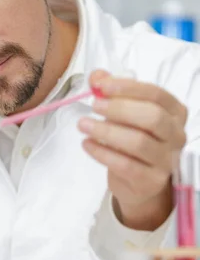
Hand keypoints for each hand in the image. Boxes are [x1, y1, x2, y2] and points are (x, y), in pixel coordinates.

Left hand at [78, 70, 186, 230]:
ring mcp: (166, 160)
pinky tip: (87, 144)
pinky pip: (125, 165)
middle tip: (94, 106)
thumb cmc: (133, 139)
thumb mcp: (124, 113)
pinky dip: (102, 153)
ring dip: (106, 131)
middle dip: (119, 109)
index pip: (156, 94)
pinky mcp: (150, 181)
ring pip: (138, 142)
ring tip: (83, 125)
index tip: (100, 86)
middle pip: (152, 117)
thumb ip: (112, 91)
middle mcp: (176, 135)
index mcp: (174, 112)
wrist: (139, 183)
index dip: (128, 87)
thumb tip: (97, 76)